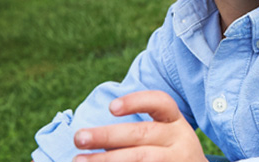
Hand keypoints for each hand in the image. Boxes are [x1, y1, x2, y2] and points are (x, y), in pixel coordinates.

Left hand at [73, 90, 207, 161]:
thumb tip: (91, 136)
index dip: (136, 102)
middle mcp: (179, 140)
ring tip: (80, 160)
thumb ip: (136, 133)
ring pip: (141, 158)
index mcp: (175, 122)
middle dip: (107, 135)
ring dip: (107, 159)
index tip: (111, 107)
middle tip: (79, 138)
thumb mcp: (164, 137)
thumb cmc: (169, 153)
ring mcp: (176, 161)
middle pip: (142, 134)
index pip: (160, 103)